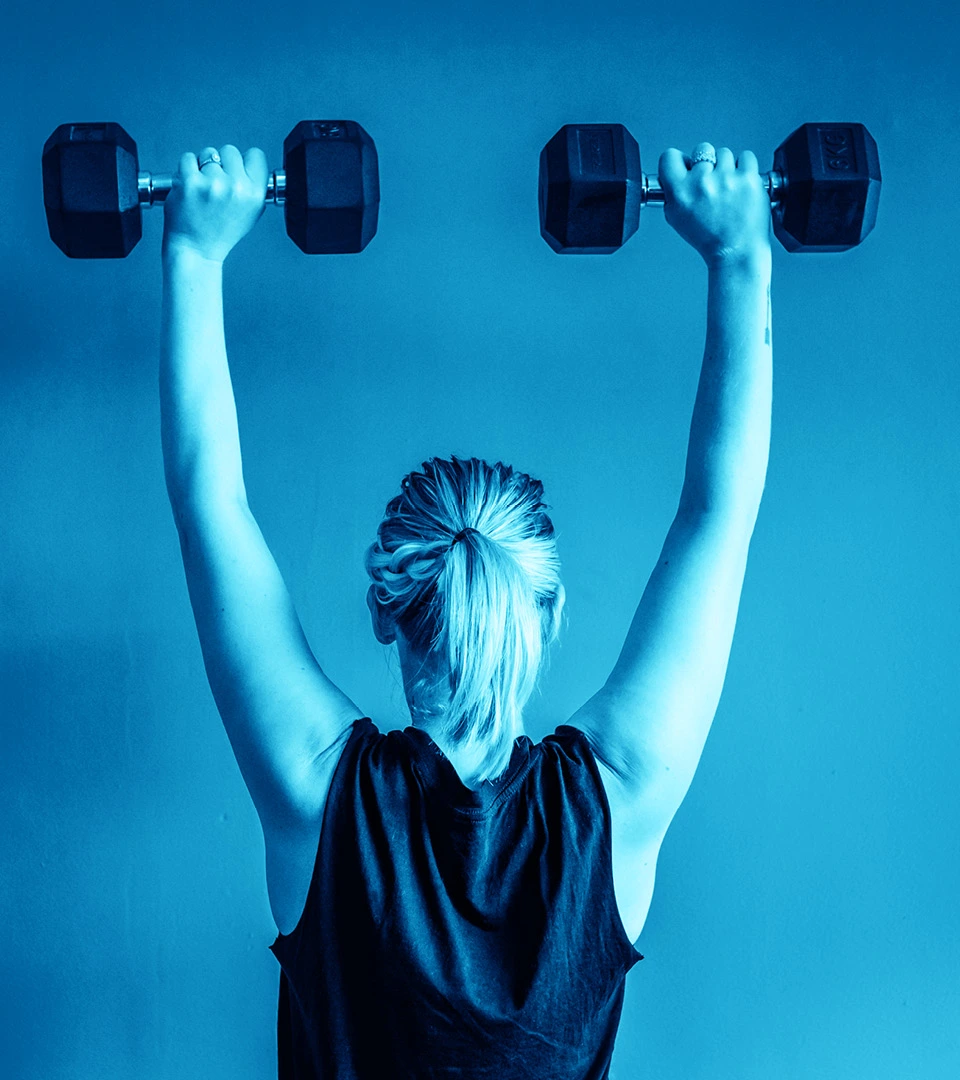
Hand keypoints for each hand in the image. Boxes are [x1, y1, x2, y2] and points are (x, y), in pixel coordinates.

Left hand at [162, 144, 268, 264]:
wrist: (196, 249)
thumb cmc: (220, 231)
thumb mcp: (251, 213)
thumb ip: (253, 186)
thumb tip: (248, 161)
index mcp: (255, 194)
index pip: (255, 155)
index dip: (244, 162)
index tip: (236, 173)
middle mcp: (236, 188)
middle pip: (230, 151)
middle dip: (222, 164)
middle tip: (216, 186)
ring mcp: (212, 183)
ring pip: (207, 153)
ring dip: (202, 166)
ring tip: (203, 190)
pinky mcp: (189, 182)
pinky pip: (187, 158)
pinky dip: (186, 170)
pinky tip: (190, 189)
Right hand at [658, 143, 771, 268]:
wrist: (736, 251)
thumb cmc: (709, 238)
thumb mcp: (677, 219)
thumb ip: (672, 192)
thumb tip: (675, 170)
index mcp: (680, 193)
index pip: (670, 156)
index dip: (679, 161)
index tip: (686, 169)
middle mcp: (702, 183)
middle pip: (701, 149)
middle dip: (707, 164)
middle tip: (711, 185)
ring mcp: (727, 179)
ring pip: (724, 153)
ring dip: (726, 167)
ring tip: (728, 189)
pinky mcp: (749, 178)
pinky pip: (745, 157)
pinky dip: (745, 168)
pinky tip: (740, 186)